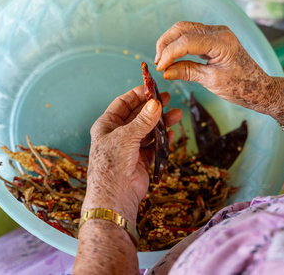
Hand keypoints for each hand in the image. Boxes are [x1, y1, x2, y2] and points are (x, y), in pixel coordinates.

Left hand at [83, 86, 181, 223]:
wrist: (115, 196)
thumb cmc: (112, 163)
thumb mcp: (126, 137)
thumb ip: (143, 120)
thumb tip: (156, 103)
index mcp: (106, 125)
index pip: (123, 104)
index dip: (137, 95)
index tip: (152, 88)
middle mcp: (117, 135)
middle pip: (137, 116)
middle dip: (152, 108)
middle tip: (168, 99)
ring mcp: (129, 148)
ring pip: (148, 130)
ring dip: (161, 122)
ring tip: (177, 114)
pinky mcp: (141, 160)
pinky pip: (154, 146)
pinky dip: (162, 139)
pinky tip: (172, 133)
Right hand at [155, 21, 274, 108]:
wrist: (259, 88)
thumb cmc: (241, 87)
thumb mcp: (212, 81)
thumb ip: (187, 72)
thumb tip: (165, 71)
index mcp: (221, 41)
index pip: (186, 41)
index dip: (169, 53)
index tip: (159, 67)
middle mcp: (218, 32)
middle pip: (182, 28)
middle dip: (166, 44)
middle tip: (157, 62)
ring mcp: (217, 33)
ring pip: (185, 30)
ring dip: (170, 43)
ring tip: (162, 61)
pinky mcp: (214, 39)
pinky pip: (191, 36)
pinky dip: (179, 45)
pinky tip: (172, 58)